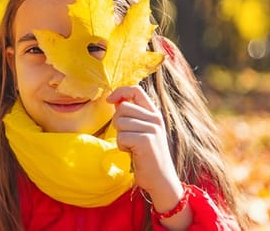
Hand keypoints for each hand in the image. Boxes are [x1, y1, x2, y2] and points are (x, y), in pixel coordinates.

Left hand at [106, 87, 183, 209]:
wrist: (160, 178)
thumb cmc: (146, 155)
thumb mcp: (142, 131)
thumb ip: (131, 115)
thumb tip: (115, 100)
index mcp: (154, 113)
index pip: (136, 89)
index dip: (120, 91)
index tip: (109, 100)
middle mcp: (155, 119)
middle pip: (123, 107)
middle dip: (118, 122)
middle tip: (128, 137)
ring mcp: (152, 129)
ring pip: (120, 122)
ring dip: (120, 136)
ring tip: (132, 146)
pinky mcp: (146, 140)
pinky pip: (121, 136)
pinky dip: (122, 146)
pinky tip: (133, 152)